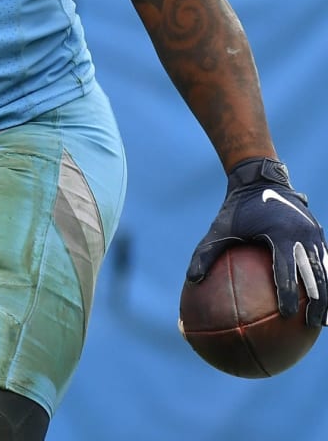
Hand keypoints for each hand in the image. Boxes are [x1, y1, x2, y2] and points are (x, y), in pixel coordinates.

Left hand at [187, 156, 327, 324]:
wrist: (260, 179)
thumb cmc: (237, 208)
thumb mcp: (220, 228)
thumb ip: (206, 253)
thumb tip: (191, 280)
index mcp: (280, 234)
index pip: (287, 269)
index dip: (288, 294)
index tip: (286, 315)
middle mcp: (302, 235)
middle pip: (316, 276)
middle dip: (316, 303)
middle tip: (309, 326)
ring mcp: (314, 234)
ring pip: (326, 271)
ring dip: (327, 296)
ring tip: (322, 321)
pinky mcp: (319, 234)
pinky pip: (325, 262)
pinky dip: (326, 281)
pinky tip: (323, 301)